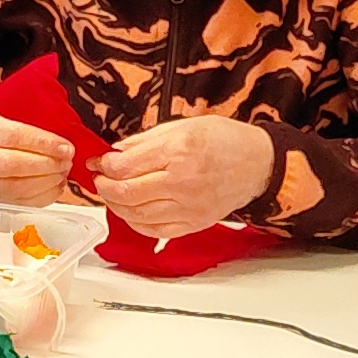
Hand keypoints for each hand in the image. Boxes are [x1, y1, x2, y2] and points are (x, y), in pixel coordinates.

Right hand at [0, 110, 75, 203]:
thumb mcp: (0, 113)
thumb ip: (24, 117)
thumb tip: (62, 122)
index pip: (13, 136)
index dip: (43, 143)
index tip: (65, 147)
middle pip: (13, 164)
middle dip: (47, 164)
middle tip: (67, 161)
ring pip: (16, 187)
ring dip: (46, 182)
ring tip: (63, 172)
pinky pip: (19, 202)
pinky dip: (43, 196)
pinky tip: (56, 186)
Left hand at [95, 116, 275, 239]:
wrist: (258, 164)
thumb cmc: (224, 141)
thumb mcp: (182, 126)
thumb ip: (144, 141)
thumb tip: (114, 153)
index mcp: (178, 151)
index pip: (125, 167)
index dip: (104, 165)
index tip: (99, 162)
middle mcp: (182, 182)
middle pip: (127, 193)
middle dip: (104, 187)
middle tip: (100, 180)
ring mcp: (189, 207)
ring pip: (137, 215)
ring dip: (116, 206)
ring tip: (112, 194)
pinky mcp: (195, 223)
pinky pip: (155, 231)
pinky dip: (135, 223)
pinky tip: (130, 212)